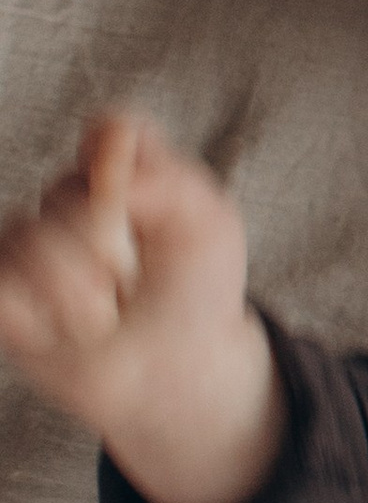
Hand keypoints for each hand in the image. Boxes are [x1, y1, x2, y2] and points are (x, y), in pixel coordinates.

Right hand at [0, 111, 281, 502]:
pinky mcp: (6, 293)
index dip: (114, 160)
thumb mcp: (211, 229)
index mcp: (124, 172)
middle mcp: (71, 199)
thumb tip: (105, 174)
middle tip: (133, 281)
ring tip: (104, 316)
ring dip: (77, 292)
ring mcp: (31, 244)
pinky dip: (38, 321)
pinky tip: (60, 333)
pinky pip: (1, 291)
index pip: (109, 131)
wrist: (177, 371)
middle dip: (107, 248)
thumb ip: (169, 183)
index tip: (140, 203)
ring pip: (26, 240)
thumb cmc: (197, 295)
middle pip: (64, 191)